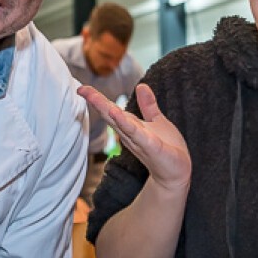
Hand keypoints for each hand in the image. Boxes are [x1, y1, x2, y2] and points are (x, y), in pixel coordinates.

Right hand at [77, 83, 191, 191]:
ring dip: (107, 110)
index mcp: (130, 125)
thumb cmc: (167, 148)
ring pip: (119, 123)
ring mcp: (139, 140)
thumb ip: (147, 105)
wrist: (176, 172)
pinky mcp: (151, 146)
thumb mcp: (157, 121)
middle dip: (96, 101)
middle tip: (81, 89)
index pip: (110, 109)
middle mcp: (129, 133)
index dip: (97, 98)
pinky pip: (137, 134)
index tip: (81, 88)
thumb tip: (141, 85)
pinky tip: (116, 113)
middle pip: (110, 114)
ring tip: (93, 97)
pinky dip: (125, 124)